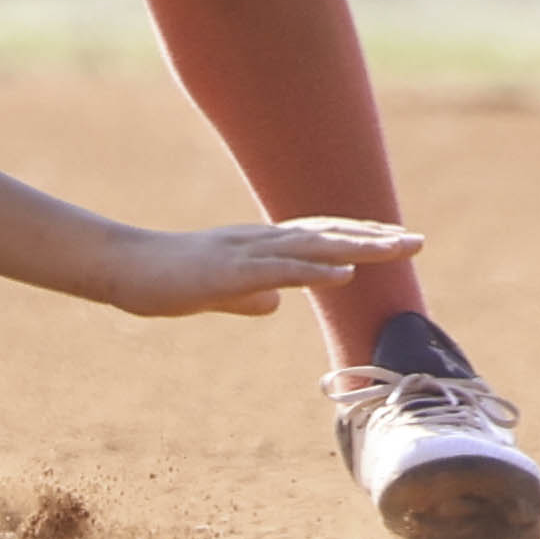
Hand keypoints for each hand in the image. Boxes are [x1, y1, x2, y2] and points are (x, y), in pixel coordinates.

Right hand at [93, 215, 423, 319]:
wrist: (122, 268)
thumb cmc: (164, 278)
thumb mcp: (215, 291)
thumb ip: (246, 295)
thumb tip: (274, 303)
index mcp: (256, 245)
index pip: (317, 236)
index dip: (356, 237)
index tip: (395, 241)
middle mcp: (258, 241)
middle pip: (325, 234)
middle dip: (372, 238)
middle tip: (417, 241)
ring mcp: (245, 253)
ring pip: (312, 245)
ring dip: (358, 246)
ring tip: (397, 248)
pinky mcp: (229, 271)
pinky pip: (280, 268)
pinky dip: (316, 268)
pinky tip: (344, 270)